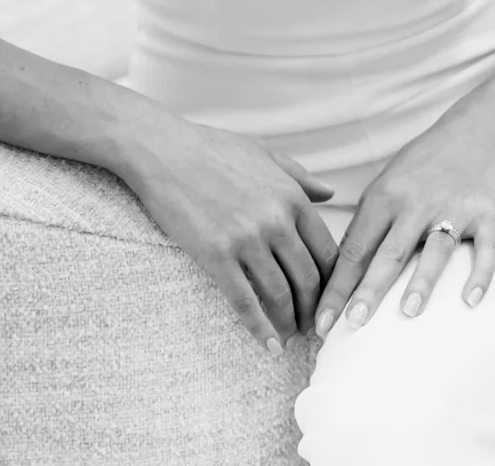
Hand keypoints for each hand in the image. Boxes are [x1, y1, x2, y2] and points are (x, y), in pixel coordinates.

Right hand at [122, 116, 340, 353]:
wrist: (163, 150)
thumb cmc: (212, 149)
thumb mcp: (263, 154)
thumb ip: (299, 177)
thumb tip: (330, 191)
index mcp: (291, 197)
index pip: (326, 252)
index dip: (332, 283)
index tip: (329, 300)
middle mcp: (275, 220)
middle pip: (308, 280)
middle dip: (314, 310)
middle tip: (313, 328)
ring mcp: (246, 239)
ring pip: (280, 295)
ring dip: (289, 323)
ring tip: (290, 336)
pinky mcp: (216, 254)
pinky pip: (244, 302)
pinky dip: (260, 330)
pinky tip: (268, 346)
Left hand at [312, 115, 494, 339]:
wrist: (475, 131)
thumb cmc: (422, 165)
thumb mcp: (386, 184)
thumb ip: (368, 224)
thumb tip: (341, 269)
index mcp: (384, 197)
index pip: (355, 248)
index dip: (337, 286)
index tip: (322, 321)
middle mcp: (416, 203)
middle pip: (389, 252)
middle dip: (369, 290)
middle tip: (353, 323)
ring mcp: (454, 208)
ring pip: (436, 249)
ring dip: (422, 280)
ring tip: (408, 311)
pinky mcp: (487, 214)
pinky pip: (486, 248)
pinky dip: (480, 273)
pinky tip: (471, 299)